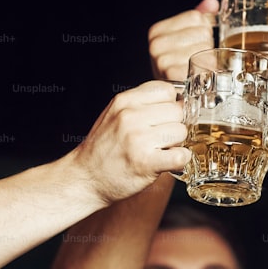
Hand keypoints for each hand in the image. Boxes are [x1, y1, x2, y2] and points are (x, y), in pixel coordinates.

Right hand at [70, 81, 188, 203]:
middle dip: (173, 125)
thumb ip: (141, 104)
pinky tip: (166, 162)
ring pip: (181, 132)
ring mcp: (138, 139)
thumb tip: (177, 101)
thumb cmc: (103, 149)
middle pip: (177, 111)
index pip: (167, 89)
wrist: (86, 179)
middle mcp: (130, 117)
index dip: (170, 104)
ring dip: (175, 144)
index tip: (162, 118)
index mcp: (124, 101)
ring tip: (159, 150)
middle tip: (159, 138)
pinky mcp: (146, 162)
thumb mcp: (114, 114)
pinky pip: (181, 155)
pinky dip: (179, 161)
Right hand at [148, 0, 217, 81]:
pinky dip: (203, 73)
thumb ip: (199, 17)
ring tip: (194, 70)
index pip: (196, 18)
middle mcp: (157, 43)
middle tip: (194, 60)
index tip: (191, 45)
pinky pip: (200, 65)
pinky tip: (195, 78)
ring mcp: (162, 59)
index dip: (201, 32)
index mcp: (158, 30)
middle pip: (202, 33)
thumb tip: (212, 3)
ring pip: (204, 48)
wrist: (171, 98)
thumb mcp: (186, 39)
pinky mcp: (171, 74)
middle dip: (204, 47)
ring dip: (206, 61)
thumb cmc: (178, 68)